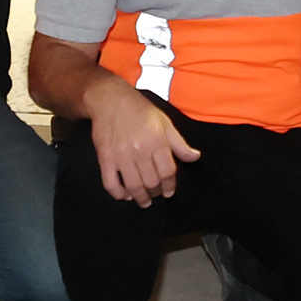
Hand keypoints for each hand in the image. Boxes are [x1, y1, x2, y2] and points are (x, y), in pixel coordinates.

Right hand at [86, 85, 200, 203]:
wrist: (110, 100)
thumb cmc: (139, 110)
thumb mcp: (164, 122)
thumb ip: (179, 143)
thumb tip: (195, 157)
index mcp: (157, 141)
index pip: (167, 172)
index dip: (170, 186)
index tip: (169, 192)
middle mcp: (140, 150)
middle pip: (151, 182)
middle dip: (156, 192)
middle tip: (156, 194)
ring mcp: (121, 156)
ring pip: (133, 186)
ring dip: (140, 198)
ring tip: (144, 201)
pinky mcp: (105, 158)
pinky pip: (111, 183)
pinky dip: (118, 194)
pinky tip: (125, 195)